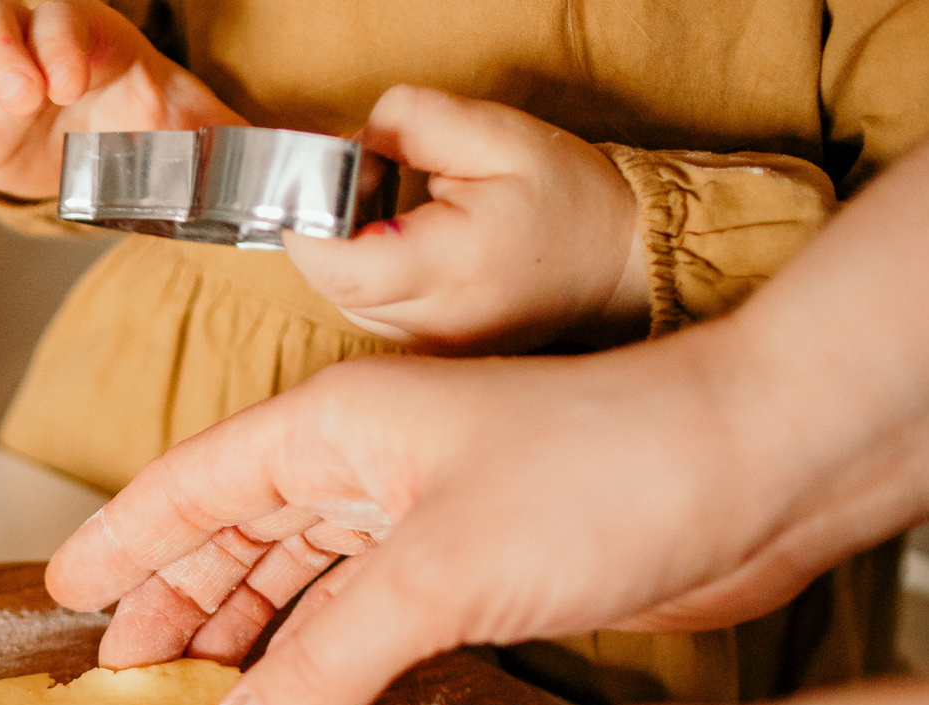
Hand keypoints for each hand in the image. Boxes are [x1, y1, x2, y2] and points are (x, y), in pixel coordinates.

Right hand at [0, 0, 243, 201]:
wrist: (98, 159)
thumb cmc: (141, 125)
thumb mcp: (190, 126)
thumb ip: (234, 137)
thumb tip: (314, 161)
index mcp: (79, 26)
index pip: (57, 8)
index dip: (59, 33)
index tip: (74, 77)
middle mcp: (18, 36)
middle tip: (23, 92)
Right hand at [60, 333, 823, 704]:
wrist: (756, 475)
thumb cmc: (609, 472)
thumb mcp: (441, 571)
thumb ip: (326, 657)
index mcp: (334, 427)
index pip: (191, 485)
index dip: (123, 540)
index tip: (63, 592)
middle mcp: (368, 463)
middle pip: (235, 533)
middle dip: (172, 601)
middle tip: (113, 675)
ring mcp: (421, 514)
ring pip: (296, 576)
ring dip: (241, 632)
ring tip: (183, 695)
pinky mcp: (474, 567)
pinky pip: (360, 615)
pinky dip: (316, 655)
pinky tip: (292, 701)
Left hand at [283, 87, 649, 351]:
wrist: (617, 262)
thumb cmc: (566, 198)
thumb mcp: (496, 133)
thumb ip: (413, 123)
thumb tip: (353, 147)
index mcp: (453, 268)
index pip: (341, 268)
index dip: (311, 224)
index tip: (324, 181)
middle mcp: (437, 326)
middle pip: (334, 286)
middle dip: (331, 228)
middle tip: (372, 182)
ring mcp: (434, 350)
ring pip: (349, 304)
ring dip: (351, 253)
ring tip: (401, 214)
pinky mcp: (435, 356)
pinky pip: (377, 316)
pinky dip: (374, 278)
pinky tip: (412, 247)